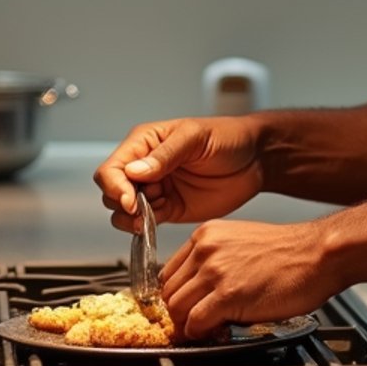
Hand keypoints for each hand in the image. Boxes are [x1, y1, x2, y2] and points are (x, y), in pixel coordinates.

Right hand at [94, 115, 263, 229]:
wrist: (255, 160)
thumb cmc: (228, 137)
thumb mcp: (195, 138)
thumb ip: (165, 155)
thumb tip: (134, 171)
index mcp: (145, 142)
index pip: (112, 167)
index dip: (114, 186)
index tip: (129, 200)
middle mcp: (145, 166)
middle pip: (111, 190)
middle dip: (121, 204)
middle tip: (142, 211)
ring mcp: (156, 189)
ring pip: (122, 210)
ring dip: (129, 219)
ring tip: (149, 218)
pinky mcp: (168, 209)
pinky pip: (143, 223)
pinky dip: (142, 228)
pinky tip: (155, 223)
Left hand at [161, 218, 339, 337]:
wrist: (318, 254)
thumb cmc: (290, 252)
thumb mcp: (241, 243)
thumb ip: (216, 261)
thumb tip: (199, 291)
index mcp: (207, 234)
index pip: (168, 272)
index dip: (175, 295)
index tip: (184, 308)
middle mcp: (206, 249)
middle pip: (168, 292)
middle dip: (178, 313)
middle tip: (194, 324)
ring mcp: (215, 271)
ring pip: (176, 309)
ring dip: (188, 326)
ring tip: (206, 329)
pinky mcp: (228, 295)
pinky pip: (195, 323)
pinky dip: (200, 334)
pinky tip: (215, 332)